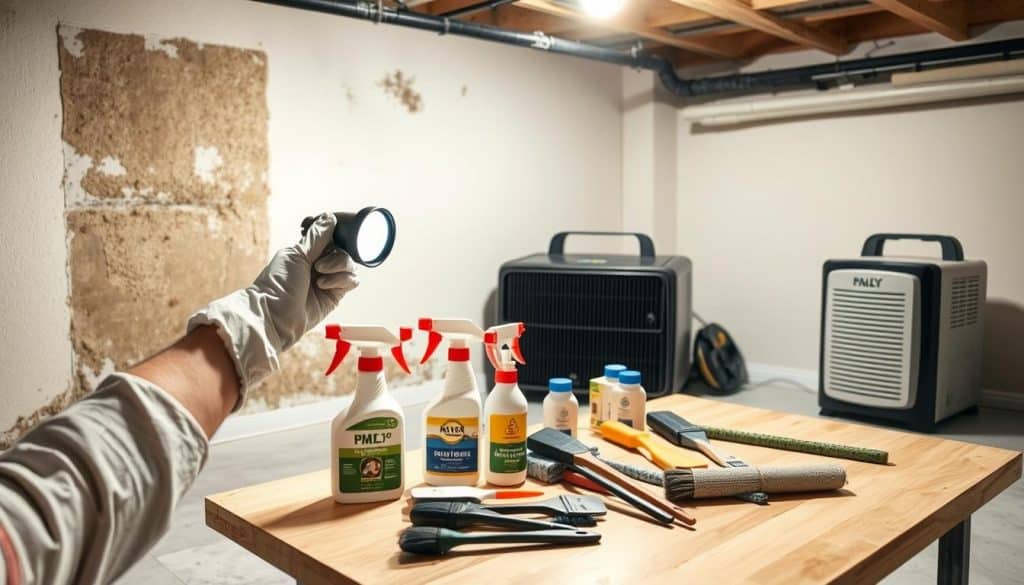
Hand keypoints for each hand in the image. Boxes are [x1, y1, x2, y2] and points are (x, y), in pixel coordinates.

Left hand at [187, 213, 358, 406]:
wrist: (275, 316)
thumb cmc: (278, 284)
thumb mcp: (296, 254)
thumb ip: (317, 237)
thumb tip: (329, 216)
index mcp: (306, 251)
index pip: (331, 237)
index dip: (337, 235)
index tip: (337, 234)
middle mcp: (319, 264)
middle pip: (343, 250)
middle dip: (335, 256)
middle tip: (319, 265)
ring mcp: (328, 280)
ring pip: (349, 265)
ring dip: (338, 267)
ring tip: (320, 277)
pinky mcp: (334, 296)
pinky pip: (351, 281)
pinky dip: (342, 280)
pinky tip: (324, 286)